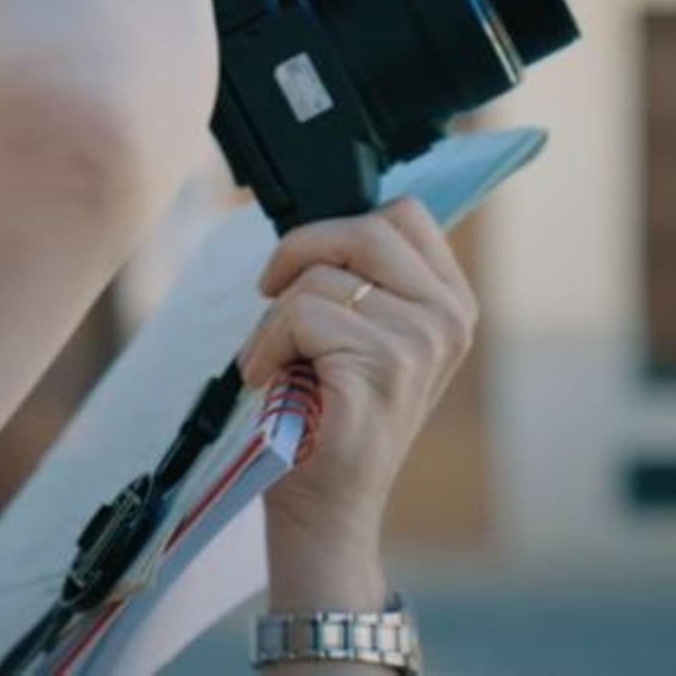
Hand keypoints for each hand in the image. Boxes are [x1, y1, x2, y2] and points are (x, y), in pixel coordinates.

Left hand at [238, 199, 476, 607]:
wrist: (326, 502)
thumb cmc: (327, 415)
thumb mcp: (358, 334)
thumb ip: (360, 281)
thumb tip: (314, 226)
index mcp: (450, 302)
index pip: (405, 215)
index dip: (337, 228)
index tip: (302, 265)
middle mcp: (449, 317)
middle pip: (364, 229)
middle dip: (297, 252)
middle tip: (268, 291)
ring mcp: (422, 339)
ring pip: (319, 277)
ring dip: (272, 318)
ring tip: (273, 361)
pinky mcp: (384, 362)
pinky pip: (300, 314)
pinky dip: (266, 344)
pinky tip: (269, 379)